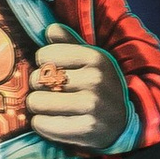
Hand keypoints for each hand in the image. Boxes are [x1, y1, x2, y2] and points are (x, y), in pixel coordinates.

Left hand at [25, 38, 129, 153]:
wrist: (123, 122)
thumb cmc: (99, 86)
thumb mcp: (91, 60)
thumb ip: (69, 42)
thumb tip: (50, 29)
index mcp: (95, 57)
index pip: (44, 54)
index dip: (43, 63)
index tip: (53, 71)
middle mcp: (95, 79)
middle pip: (38, 78)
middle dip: (38, 86)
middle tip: (49, 91)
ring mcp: (92, 105)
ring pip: (37, 102)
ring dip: (37, 106)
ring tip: (47, 107)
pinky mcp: (86, 128)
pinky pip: (43, 124)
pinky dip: (41, 124)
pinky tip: (50, 121)